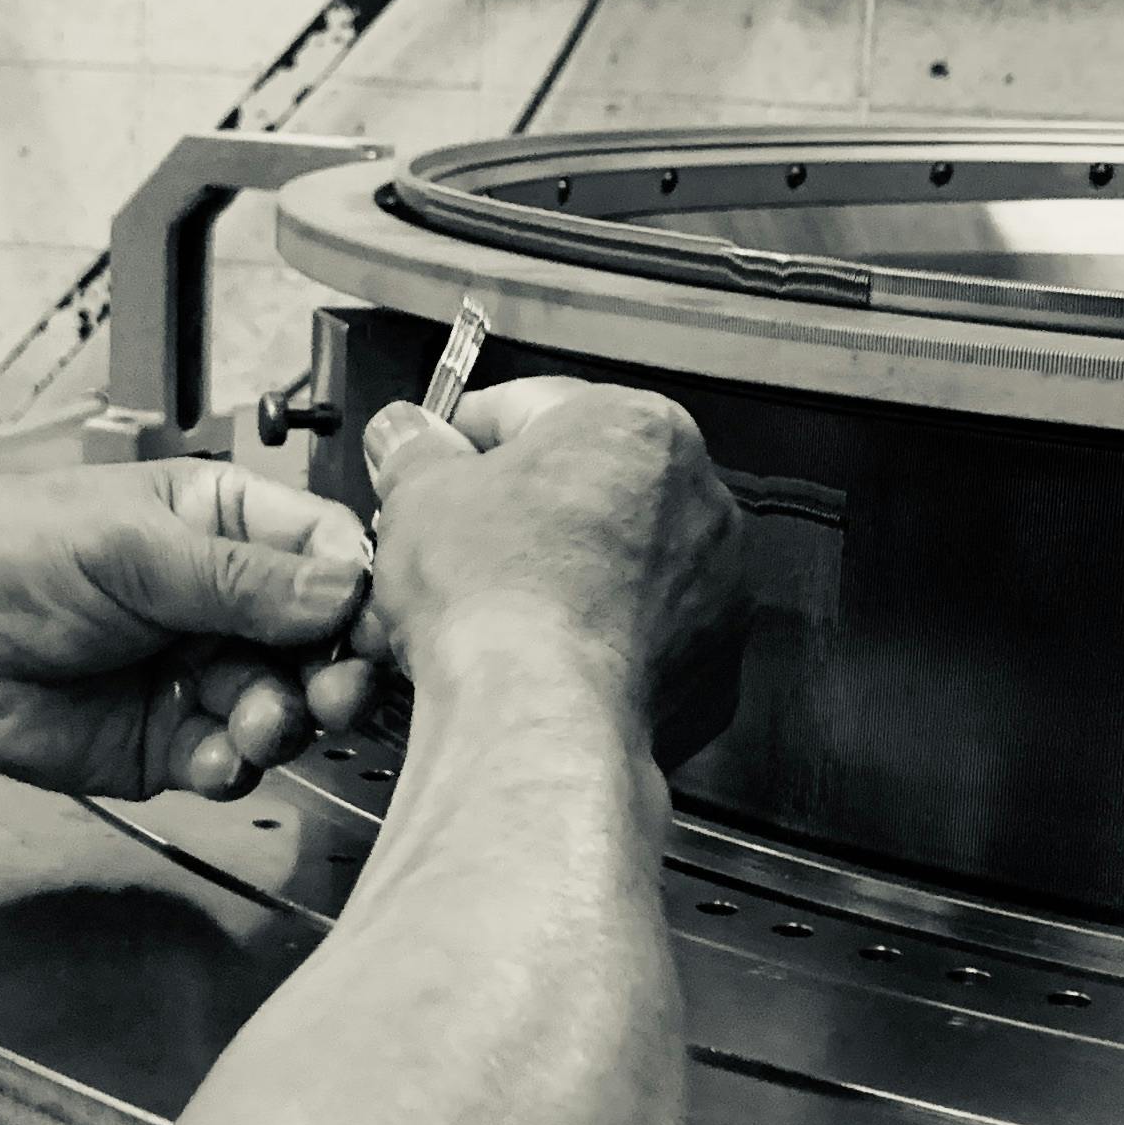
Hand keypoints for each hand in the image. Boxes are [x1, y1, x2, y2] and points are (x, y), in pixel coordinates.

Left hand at [0, 462, 371, 800]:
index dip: (357, 591)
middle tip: (331, 690)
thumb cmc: (5, 556)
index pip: (325, 551)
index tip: (370, 624)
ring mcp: (201, 674)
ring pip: (286, 706)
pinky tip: (208, 754)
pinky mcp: (171, 742)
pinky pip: (231, 761)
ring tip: (255, 721)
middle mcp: (225, 601)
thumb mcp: (131, 547)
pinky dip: (231, 765)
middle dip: (334, 669)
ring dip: (282, 720)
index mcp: (224, 523)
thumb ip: (239, 576)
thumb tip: (341, 588)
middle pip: (323, 640)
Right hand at [341, 378, 747, 767]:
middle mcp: (699, 497)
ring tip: (494, 616)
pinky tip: (544, 664)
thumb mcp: (419, 496)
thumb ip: (414, 449)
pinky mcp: (714, 670)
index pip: (530, 407)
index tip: (428, 467)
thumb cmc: (490, 592)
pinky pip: (643, 642)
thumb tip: (405, 433)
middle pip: (586, 488)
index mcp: (634, 426)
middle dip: (520, 515)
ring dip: (564, 580)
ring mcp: (718, 589)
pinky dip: (599, 647)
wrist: (538, 717)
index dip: (462, 438)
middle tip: (453, 550)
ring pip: (619, 568)